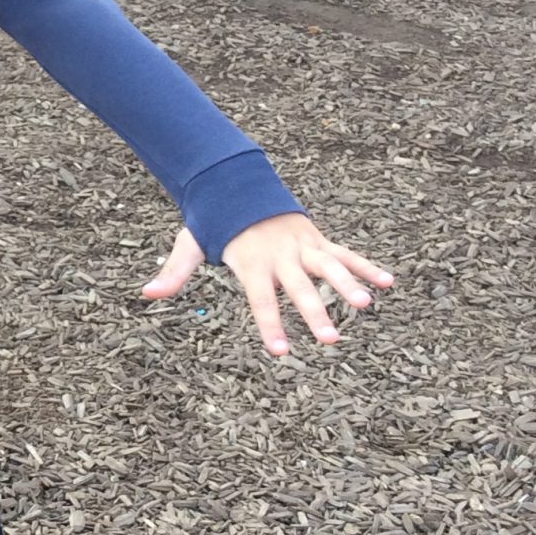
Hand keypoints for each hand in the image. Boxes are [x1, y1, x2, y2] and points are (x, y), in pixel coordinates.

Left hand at [141, 215, 392, 356]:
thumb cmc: (213, 222)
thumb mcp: (190, 244)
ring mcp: (301, 245)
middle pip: (299, 289)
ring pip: (329, 267)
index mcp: (250, 261)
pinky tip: (389, 283)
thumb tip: (146, 294)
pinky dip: (367, 267)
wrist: (237, 181)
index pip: (261, 300)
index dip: (271, 326)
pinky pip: (345, 253)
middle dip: (315, 314)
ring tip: (367, 306)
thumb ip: (175, 272)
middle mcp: (279, 255)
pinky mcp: (317, 239)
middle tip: (331, 342)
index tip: (282, 353)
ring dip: (349, 286)